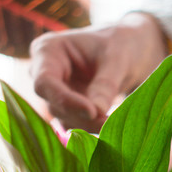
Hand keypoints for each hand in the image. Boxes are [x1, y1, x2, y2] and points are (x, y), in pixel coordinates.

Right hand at [29, 12, 167, 131]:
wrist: (128, 49)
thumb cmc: (120, 44)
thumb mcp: (117, 60)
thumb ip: (105, 85)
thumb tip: (96, 113)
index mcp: (48, 50)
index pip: (45, 81)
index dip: (65, 100)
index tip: (92, 112)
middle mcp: (43, 72)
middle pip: (53, 102)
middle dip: (80, 116)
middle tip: (107, 122)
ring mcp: (53, 91)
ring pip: (63, 117)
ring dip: (87, 124)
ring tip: (112, 123)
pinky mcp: (65, 106)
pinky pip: (73, 122)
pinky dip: (90, 126)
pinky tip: (108, 125)